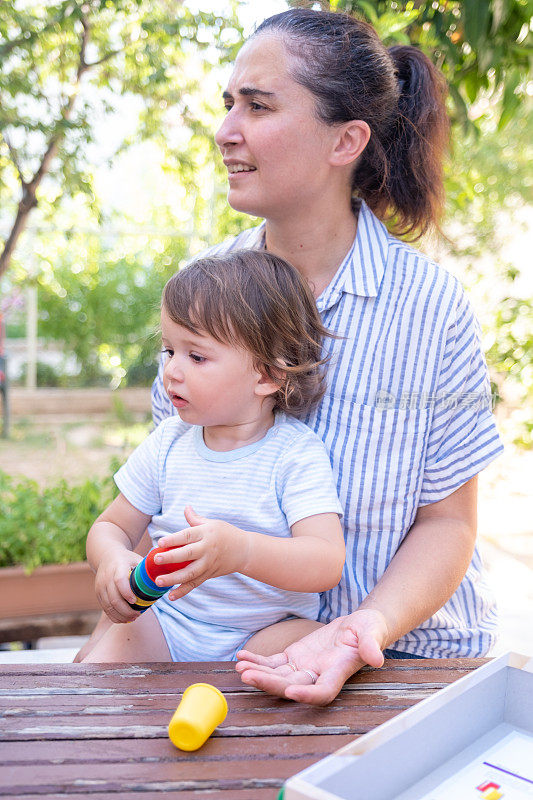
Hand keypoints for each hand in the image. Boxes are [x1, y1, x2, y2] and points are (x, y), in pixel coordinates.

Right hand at [94, 550, 141, 623]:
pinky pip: (105, 609)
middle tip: (138, 615)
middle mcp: (106, 577)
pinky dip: (114, 616)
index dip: (126, 592)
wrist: (107, 555)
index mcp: (118, 566)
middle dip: (126, 610)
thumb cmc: (127, 559)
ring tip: (133, 618)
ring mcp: (100, 586)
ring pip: (108, 606)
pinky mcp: (98, 594)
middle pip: (113, 598)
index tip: (135, 601)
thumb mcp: (137, 559)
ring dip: (121, 615)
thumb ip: (148, 570)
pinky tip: (124, 619)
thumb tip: (163, 581)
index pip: (119, 580)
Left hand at [155, 506, 242, 599]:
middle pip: (187, 554)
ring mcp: (208, 564)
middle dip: (171, 558)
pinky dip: (183, 591)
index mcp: (206, 533)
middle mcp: (206, 549)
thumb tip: (186, 507)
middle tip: (156, 560)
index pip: (187, 536)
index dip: (173, 539)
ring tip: (158, 581)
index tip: (160, 542)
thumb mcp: (212, 523)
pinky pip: (195, 584)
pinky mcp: (209, 574)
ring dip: (174, 578)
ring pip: (190, 573)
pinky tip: (171, 596)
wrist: (244, 550)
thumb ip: (195, 518)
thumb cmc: (226, 534)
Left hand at [235, 609, 387, 705]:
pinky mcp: (296, 656)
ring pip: (279, 676)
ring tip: (240, 668)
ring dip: (259, 673)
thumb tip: (376, 658)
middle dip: (270, 683)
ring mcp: (305, 668)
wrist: (360, 626)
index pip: (323, 691)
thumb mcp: (373, 633)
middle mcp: (318, 675)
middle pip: (292, 685)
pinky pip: (274, 662)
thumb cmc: (370, 630)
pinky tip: (241, 656)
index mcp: (338, 672)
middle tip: (248, 676)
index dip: (307, 694)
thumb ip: (372, 645)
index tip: (291, 692)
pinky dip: (258, 660)